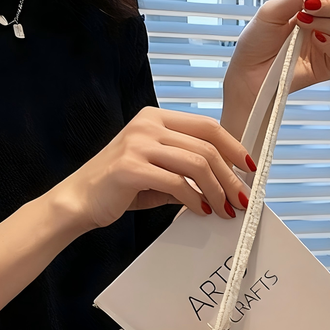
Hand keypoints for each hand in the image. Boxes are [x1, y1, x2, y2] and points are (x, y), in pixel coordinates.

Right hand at [55, 107, 255, 230]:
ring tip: (224, 210)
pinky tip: (200, 211)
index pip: (207, 126)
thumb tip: (227, 183)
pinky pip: (177, 183)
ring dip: (217, 191)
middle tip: (241, 199)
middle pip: (207, 146)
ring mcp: (138, 144)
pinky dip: (195, 200)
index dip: (234, 147)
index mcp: (156, 119)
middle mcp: (147, 125)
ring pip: (197, 164)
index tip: (249, 168)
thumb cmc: (121, 186)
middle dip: (230, 176)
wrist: (80, 200)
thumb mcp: (160, 171)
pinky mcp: (131, 167)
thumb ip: (189, 170)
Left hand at [220, 0, 329, 138]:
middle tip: (309, 6)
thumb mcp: (272, 11)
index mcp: (310, 10)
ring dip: (324, 22)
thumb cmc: (255, 43)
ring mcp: (324, 46)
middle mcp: (320, 26)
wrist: (249, 72)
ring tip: (302, 24)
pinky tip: (315, 39)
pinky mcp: (326, 66)